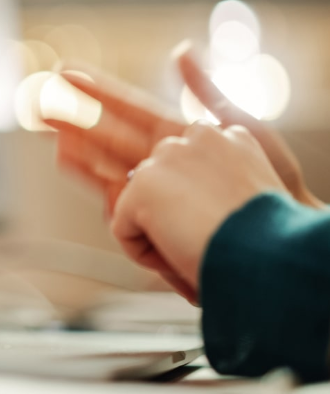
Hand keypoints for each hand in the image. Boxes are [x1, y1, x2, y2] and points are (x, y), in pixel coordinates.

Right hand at [46, 43, 320, 212]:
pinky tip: (77, 166)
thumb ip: (204, 90)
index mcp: (177, 137)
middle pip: (104, 139)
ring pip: (102, 170)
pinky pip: (116, 204)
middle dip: (71, 121)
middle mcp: (159, 165)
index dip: (95, 90)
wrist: (281, 235)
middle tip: (39, 105)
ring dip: (75, 152)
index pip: (126, 108)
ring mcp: (154, 195)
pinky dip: (94, 182)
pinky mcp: (153, 223)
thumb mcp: (239, 126)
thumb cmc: (272, 185)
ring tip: (54, 138)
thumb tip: (181, 52)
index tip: (66, 71)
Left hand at [111, 123, 286, 302]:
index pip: (193, 162)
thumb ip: (217, 190)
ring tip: (195, 248)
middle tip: (203, 239)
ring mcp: (167, 157)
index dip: (196, 199)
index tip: (216, 222)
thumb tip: (182, 205)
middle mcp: (199, 136)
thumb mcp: (250, 203)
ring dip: (161, 233)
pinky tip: (178, 256)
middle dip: (172, 212)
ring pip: (144, 206)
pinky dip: (145, 254)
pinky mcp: (141, 184)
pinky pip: (125, 230)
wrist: (267, 254)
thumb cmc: (268, 243)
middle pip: (163, 180)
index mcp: (233, 139)